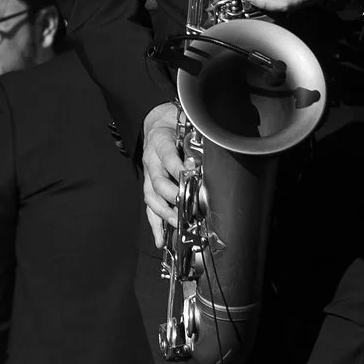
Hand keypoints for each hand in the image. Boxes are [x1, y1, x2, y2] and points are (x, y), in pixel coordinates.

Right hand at [142, 102, 182, 247]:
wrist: (154, 123)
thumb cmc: (172, 125)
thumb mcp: (184, 124)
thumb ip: (195, 138)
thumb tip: (216, 151)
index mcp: (160, 144)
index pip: (168, 157)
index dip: (179, 169)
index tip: (191, 177)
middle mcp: (151, 162)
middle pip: (158, 183)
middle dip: (173, 197)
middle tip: (189, 207)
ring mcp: (148, 176)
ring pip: (152, 198)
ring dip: (165, 213)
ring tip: (177, 223)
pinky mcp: (148, 187)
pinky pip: (150, 208)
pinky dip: (155, 225)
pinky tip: (161, 240)